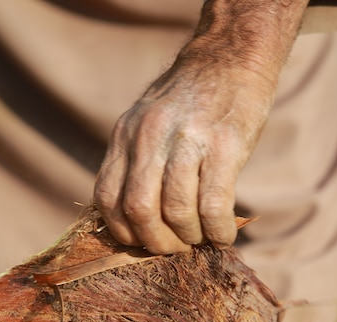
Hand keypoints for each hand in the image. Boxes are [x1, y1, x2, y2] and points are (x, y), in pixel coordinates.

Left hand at [94, 54, 275, 253]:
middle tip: (173, 247)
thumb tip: (134, 218)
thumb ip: (135, 161)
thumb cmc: (189, 101)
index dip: (122, 231)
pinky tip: (222, 235)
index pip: (106, 196)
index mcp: (125, 133)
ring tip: (199, 238)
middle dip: (156, 242)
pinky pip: (214, 205)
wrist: (230, 58)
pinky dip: (217, 231)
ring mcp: (187, 139)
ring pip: (176, 211)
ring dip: (189, 238)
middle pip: (138, 209)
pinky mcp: (225, 144)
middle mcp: (150, 136)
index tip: (141, 241)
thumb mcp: (145, 121)